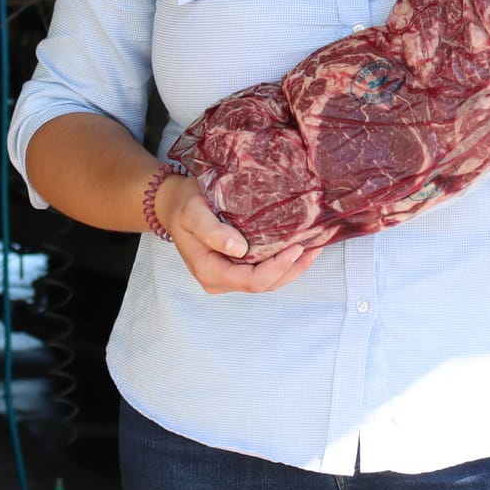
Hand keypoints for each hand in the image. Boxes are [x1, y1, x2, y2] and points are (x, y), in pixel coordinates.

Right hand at [155, 175, 317, 293]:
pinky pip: (264, 271)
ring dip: (292, 268)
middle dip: (292, 270)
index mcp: (210, 271)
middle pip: (264, 285)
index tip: (296, 247)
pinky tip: (299, 248)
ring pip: (268, 281)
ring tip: (314, 248)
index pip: (251, 281)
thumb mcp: (193, 213)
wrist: (175, 204)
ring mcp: (229, 275)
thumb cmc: (184, 206)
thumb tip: (238, 248)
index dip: (277, 268)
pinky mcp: (237, 266)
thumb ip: (211, 231)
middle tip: (314, 247)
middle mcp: (221, 279)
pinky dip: (284, 263)